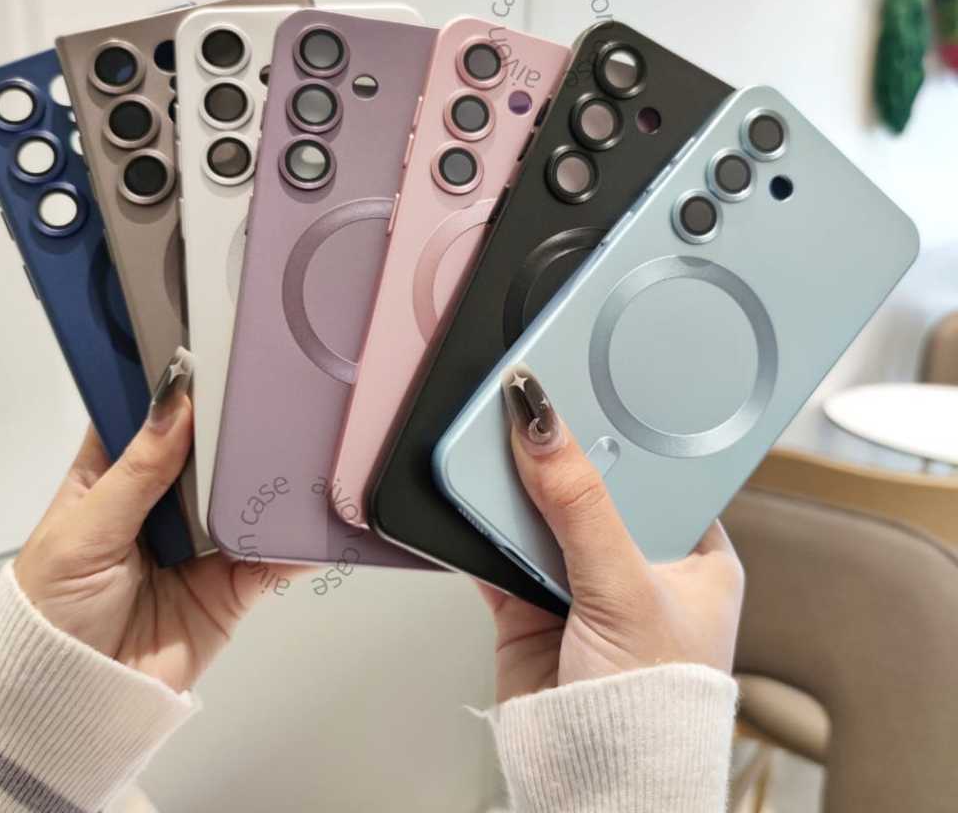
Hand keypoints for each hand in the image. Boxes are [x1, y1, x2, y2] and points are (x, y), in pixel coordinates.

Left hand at [14, 348, 297, 693]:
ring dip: (272, 476)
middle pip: (207, 450)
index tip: (212, 354)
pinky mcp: (235, 582)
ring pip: (246, 494)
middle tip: (273, 391)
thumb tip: (176, 405)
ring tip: (306, 441)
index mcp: (112, 479)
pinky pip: (275, 553)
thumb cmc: (53, 615)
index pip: (146, 419)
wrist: (78, 706)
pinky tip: (319, 513)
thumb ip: (137, 472)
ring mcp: (203, 540)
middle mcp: (161, 502)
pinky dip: (299, 537)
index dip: (174, 390)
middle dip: (235, 427)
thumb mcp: (84, 534)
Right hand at [479, 366, 744, 702]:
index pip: (654, 467)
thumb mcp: (625, 588)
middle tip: (529, 410)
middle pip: (590, 484)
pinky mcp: (529, 604)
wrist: (597, 788)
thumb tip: (546, 428)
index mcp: (693, 551)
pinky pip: (498, 549)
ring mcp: (580, 583)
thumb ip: (580, 505)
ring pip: (539, 513)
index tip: (582, 390)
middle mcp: (637, 563)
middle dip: (557, 457)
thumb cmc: (657, 711)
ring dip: (513, 488)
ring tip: (493, 445)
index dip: (619, 430)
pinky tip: (470, 498)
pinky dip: (479, 528)